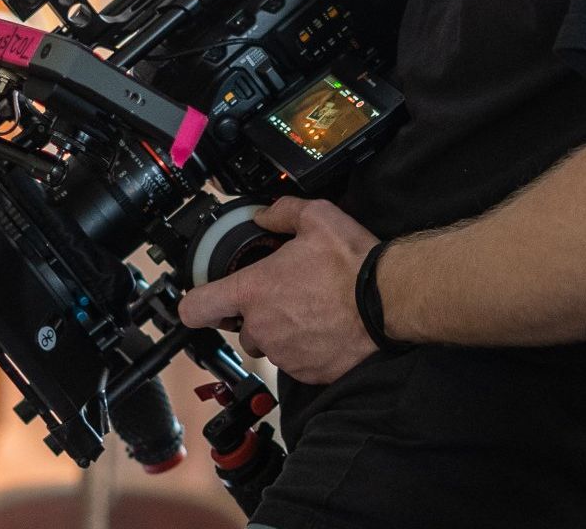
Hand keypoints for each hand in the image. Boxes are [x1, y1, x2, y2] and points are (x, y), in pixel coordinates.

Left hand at [177, 197, 380, 384]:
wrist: (389, 301)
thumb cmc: (352, 264)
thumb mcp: (317, 217)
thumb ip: (282, 213)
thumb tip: (266, 215)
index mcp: (253, 292)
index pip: (196, 307)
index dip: (195, 302)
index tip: (204, 299)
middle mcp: (262, 328)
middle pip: (241, 328)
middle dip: (259, 314)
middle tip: (288, 295)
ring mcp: (283, 354)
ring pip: (271, 345)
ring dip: (283, 331)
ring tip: (313, 310)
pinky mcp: (306, 372)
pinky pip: (296, 362)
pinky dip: (306, 349)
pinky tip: (327, 327)